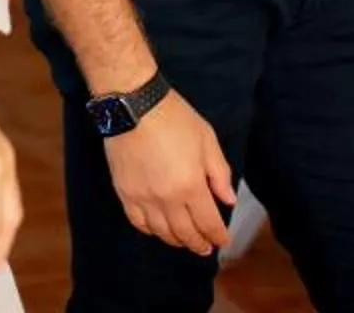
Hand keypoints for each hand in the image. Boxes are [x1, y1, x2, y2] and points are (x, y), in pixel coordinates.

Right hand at [103, 89, 236, 254]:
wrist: (133, 105)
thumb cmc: (175, 118)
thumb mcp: (207, 140)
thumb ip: (219, 174)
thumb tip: (228, 201)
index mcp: (191, 186)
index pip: (208, 222)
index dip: (218, 235)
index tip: (223, 240)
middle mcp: (167, 199)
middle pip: (185, 233)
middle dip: (199, 243)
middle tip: (206, 248)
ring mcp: (143, 198)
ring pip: (162, 232)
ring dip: (176, 240)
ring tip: (185, 241)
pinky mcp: (125, 193)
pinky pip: (138, 223)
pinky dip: (150, 231)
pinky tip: (158, 229)